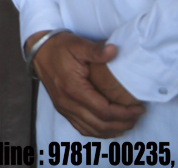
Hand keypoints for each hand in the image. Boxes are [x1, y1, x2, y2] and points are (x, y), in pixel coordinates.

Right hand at [28, 31, 144, 137]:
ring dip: (111, 131)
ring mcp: (64, 108)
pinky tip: (108, 129)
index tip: (139, 109)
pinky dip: (97, 132)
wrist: (38, 50)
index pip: (104, 111)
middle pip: (100, 124)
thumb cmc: (59, 47)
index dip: (125, 114)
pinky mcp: (62, 109)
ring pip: (91, 130)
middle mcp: (68, 103)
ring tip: (128, 124)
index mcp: (74, 89)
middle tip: (138, 117)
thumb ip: (96, 50)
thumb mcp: (78, 44)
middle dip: (122, 124)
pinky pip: (81, 128)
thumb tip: (114, 50)